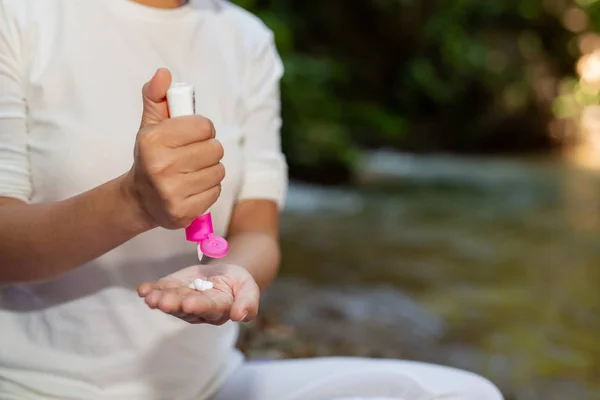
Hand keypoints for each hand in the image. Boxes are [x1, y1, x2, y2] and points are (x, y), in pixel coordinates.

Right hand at [121, 68, 224, 229]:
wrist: (140, 199)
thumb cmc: (152, 155)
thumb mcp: (150, 124)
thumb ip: (156, 96)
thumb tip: (164, 74)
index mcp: (153, 140)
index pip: (204, 126)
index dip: (203, 129)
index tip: (192, 135)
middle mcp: (160, 166)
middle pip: (215, 149)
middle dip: (208, 150)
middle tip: (194, 155)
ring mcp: (171, 191)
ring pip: (218, 171)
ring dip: (211, 169)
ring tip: (193, 171)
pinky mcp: (182, 211)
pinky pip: (215, 192)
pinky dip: (209, 189)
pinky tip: (193, 188)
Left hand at [137, 263, 259, 324]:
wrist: (225, 274)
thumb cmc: (239, 283)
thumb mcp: (249, 289)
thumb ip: (247, 303)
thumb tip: (239, 316)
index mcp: (218, 310)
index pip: (207, 309)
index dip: (198, 306)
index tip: (189, 303)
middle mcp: (197, 310)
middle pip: (184, 308)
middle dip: (173, 304)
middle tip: (164, 302)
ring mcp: (182, 301)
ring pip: (169, 302)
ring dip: (158, 299)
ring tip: (149, 296)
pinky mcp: (172, 290)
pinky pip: (159, 292)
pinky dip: (149, 291)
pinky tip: (142, 289)